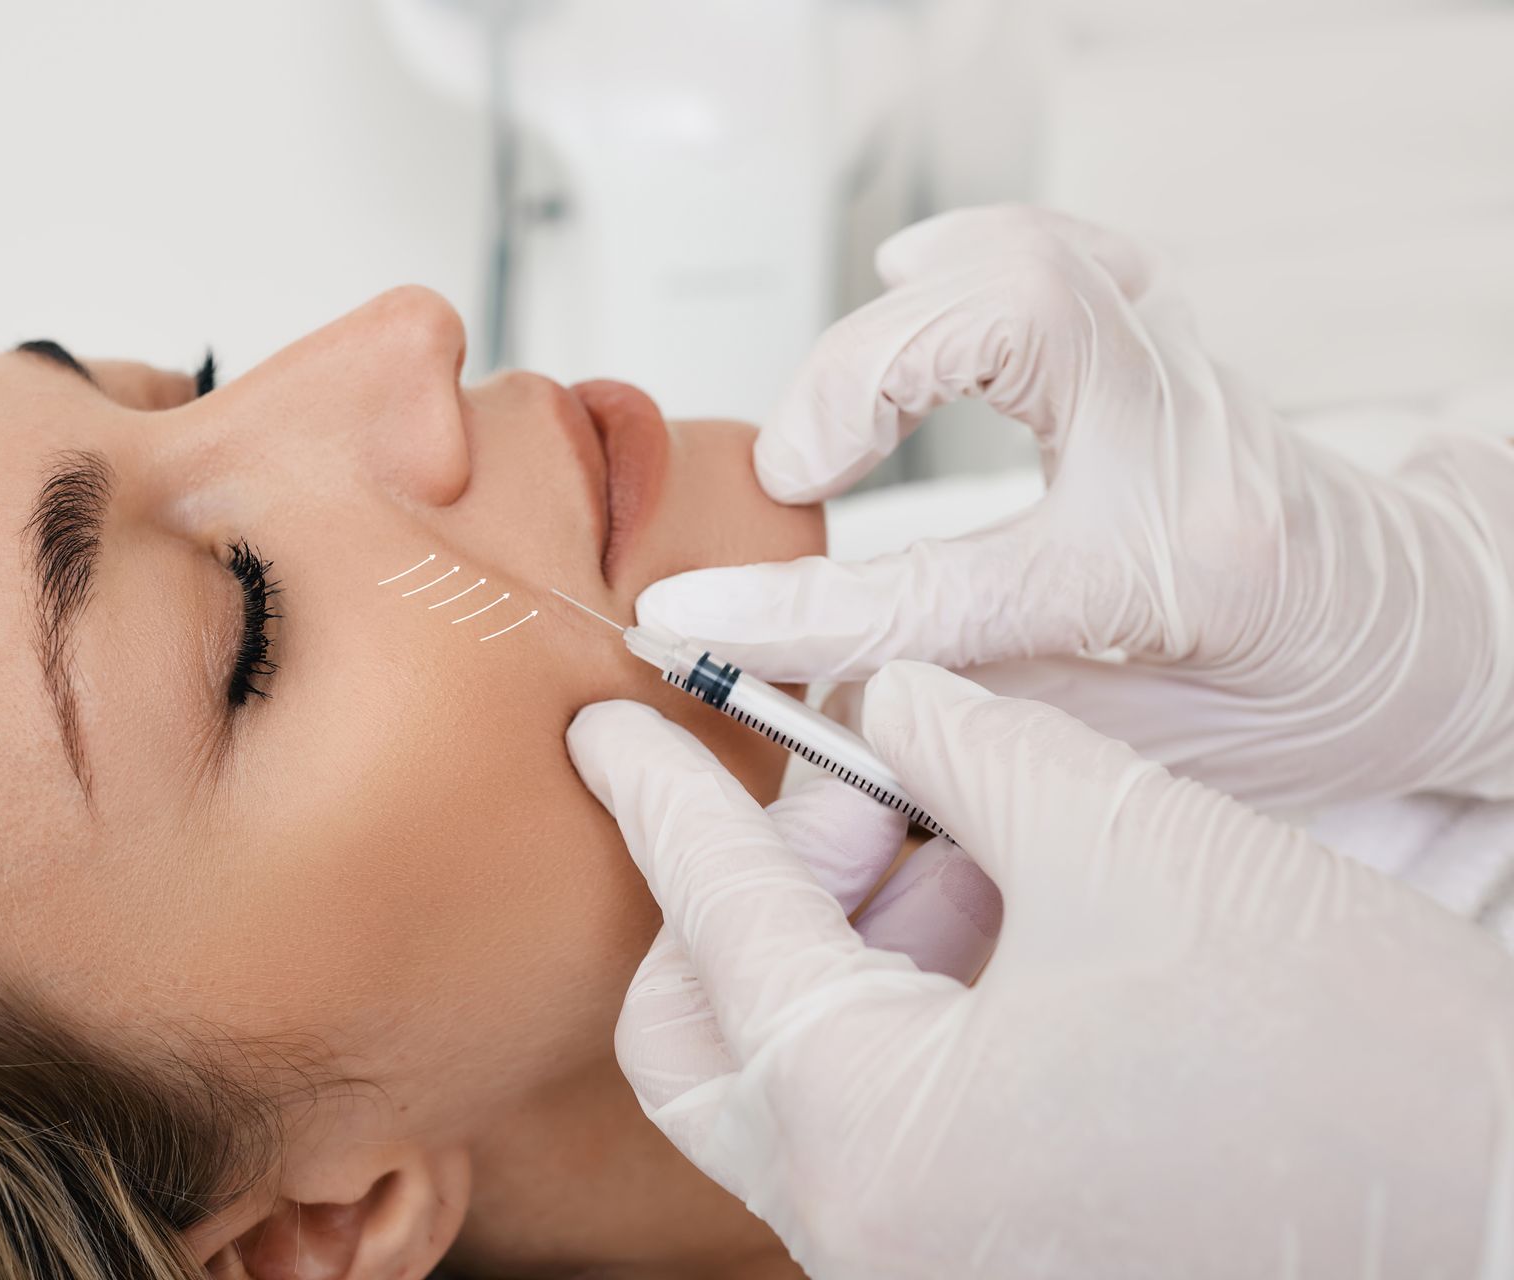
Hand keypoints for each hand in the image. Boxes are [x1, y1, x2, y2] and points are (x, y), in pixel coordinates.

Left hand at [568, 666, 1513, 1278]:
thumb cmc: (1358, 1061)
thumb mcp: (1125, 842)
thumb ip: (959, 745)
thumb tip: (878, 696)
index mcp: (871, 1134)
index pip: (714, 927)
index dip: (662, 803)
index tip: (611, 734)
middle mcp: (867, 1229)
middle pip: (707, 1032)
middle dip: (745, 892)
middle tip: (831, 790)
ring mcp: (923, 1259)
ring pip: (795, 1072)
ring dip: (842, 936)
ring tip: (937, 828)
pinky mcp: (986, 1252)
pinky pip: (881, 1114)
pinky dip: (903, 1001)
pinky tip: (984, 908)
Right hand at [636, 206, 1513, 810]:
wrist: (1415, 639)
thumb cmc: (1286, 714)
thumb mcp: (1122, 760)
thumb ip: (965, 710)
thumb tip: (800, 675)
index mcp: (1172, 573)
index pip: (942, 585)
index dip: (787, 607)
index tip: (681, 612)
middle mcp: (1187, 447)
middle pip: (1014, 324)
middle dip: (862, 375)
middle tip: (796, 469)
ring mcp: (1186, 373)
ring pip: (1031, 262)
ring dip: (901, 319)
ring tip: (836, 409)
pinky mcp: (1174, 336)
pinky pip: (1068, 244)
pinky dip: (968, 253)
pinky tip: (913, 281)